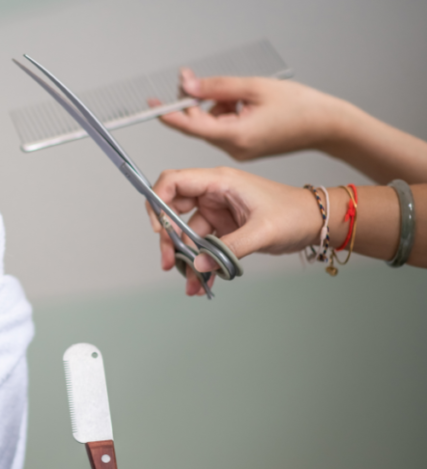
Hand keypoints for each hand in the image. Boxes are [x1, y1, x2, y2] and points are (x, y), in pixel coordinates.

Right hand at [147, 167, 321, 295]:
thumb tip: (199, 264)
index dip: (158, 201)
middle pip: (173, 211)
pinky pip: (203, 246)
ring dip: (185, 258)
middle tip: (169, 262)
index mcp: (220, 181)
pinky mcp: (224, 227)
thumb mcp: (263, 231)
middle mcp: (214, 194)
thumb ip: (228, 248)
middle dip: (168, 238)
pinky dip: (200, 263)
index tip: (159, 229)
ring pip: (187, 234)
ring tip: (191, 280)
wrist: (316, 223)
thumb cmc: (295, 213)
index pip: (174, 182)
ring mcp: (217, 211)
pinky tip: (201, 280)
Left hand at [156, 69, 350, 160]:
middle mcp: (234, 148)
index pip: (192, 126)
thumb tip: (187, 86)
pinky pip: (224, 128)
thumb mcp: (255, 88)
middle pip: (200, 123)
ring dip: (218, 106)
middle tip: (196, 79)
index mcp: (236, 135)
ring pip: (212, 124)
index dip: (170, 114)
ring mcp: (239, 150)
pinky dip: (228, 113)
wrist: (328, 125)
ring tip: (245, 96)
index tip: (152, 105)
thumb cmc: (301, 106)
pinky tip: (248, 104)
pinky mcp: (244, 147)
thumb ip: (216, 87)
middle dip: (198, 101)